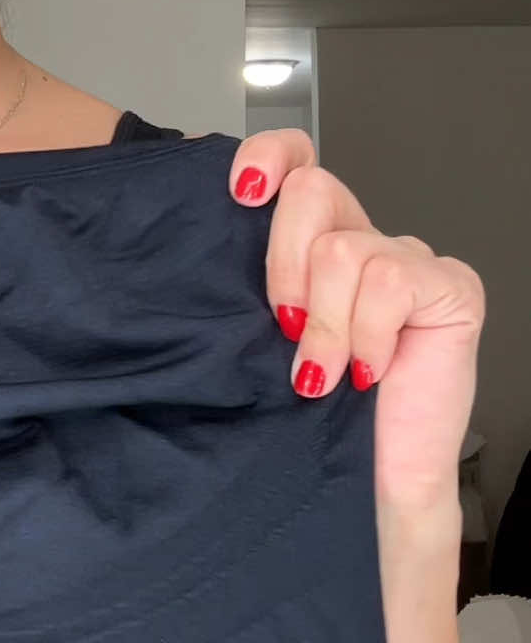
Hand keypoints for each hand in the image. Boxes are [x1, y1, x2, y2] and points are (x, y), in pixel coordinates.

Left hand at [228, 130, 484, 534]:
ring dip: (325, 324)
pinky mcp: (450, 286)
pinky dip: (367, 334)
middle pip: (312, 189)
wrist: (367, 485)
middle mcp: (358, 239)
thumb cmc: (308, 418)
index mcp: (309, 241)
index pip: (293, 158)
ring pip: (344, 248)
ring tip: (324, 373)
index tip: (240, 194)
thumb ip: (240, 289)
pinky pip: (391, 281)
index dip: (267, 158)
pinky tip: (369, 372)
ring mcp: (408, 258)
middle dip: (284, 265)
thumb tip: (193, 247)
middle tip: (284, 328)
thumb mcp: (257, 341)